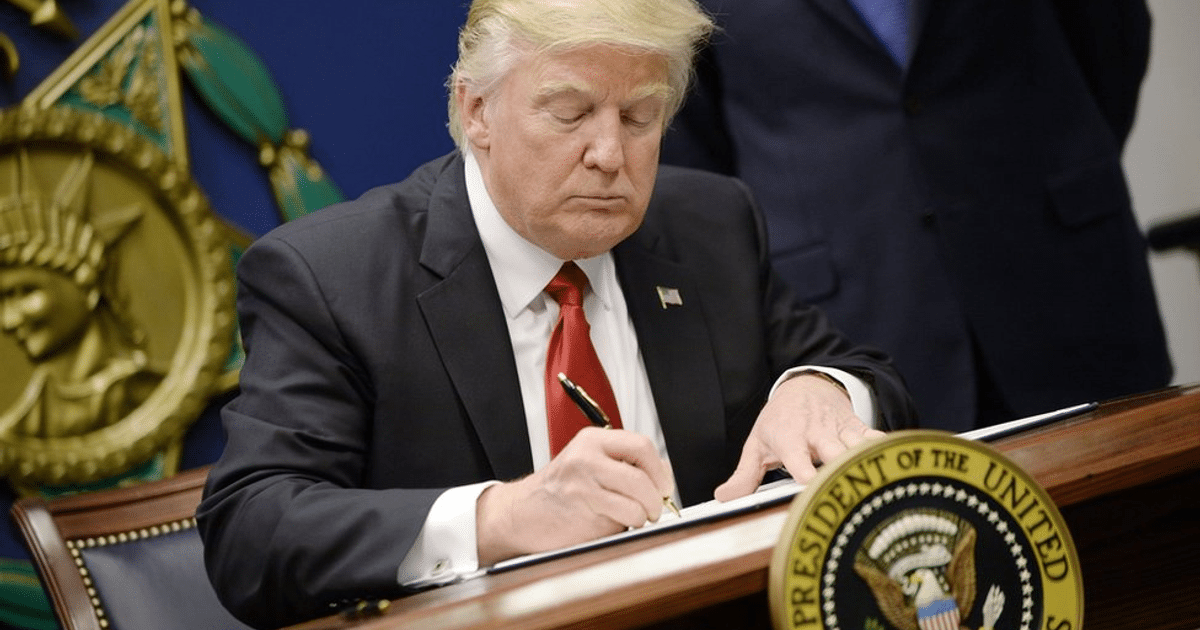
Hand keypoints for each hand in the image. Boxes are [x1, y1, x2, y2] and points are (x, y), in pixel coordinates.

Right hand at [475, 427, 674, 565]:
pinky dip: (626, 526)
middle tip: (654, 507)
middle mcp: (586, 459)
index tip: (663, 485)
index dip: (659, 470)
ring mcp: (582, 486)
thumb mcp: (589, 462)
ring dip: (642, 516)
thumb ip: (624, 463)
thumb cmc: (559, 490)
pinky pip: (622, 521)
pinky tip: (612, 523)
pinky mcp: (582, 513)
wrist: (520, 513)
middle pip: (642, 477)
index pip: (641, 446)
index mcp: (591, 441)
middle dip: (656, 498)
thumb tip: (664, 475)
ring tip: (633, 517)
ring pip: (636, 502)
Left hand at [714, 372, 883, 500]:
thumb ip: (744, 476)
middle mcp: (817, 433)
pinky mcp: (858, 428)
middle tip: (848, 491)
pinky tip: (897, 468)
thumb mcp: (757, 445)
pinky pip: (876, 439)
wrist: (807, 387)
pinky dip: (886, 451)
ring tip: (879, 487)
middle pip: (833, 452)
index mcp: (789, 438)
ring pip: (859, 446)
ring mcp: (840, 429)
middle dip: (841, 469)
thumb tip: (723, 500)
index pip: (797, 456)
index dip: (805, 472)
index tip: (810, 486)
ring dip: (867, 463)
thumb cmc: (779, 422)